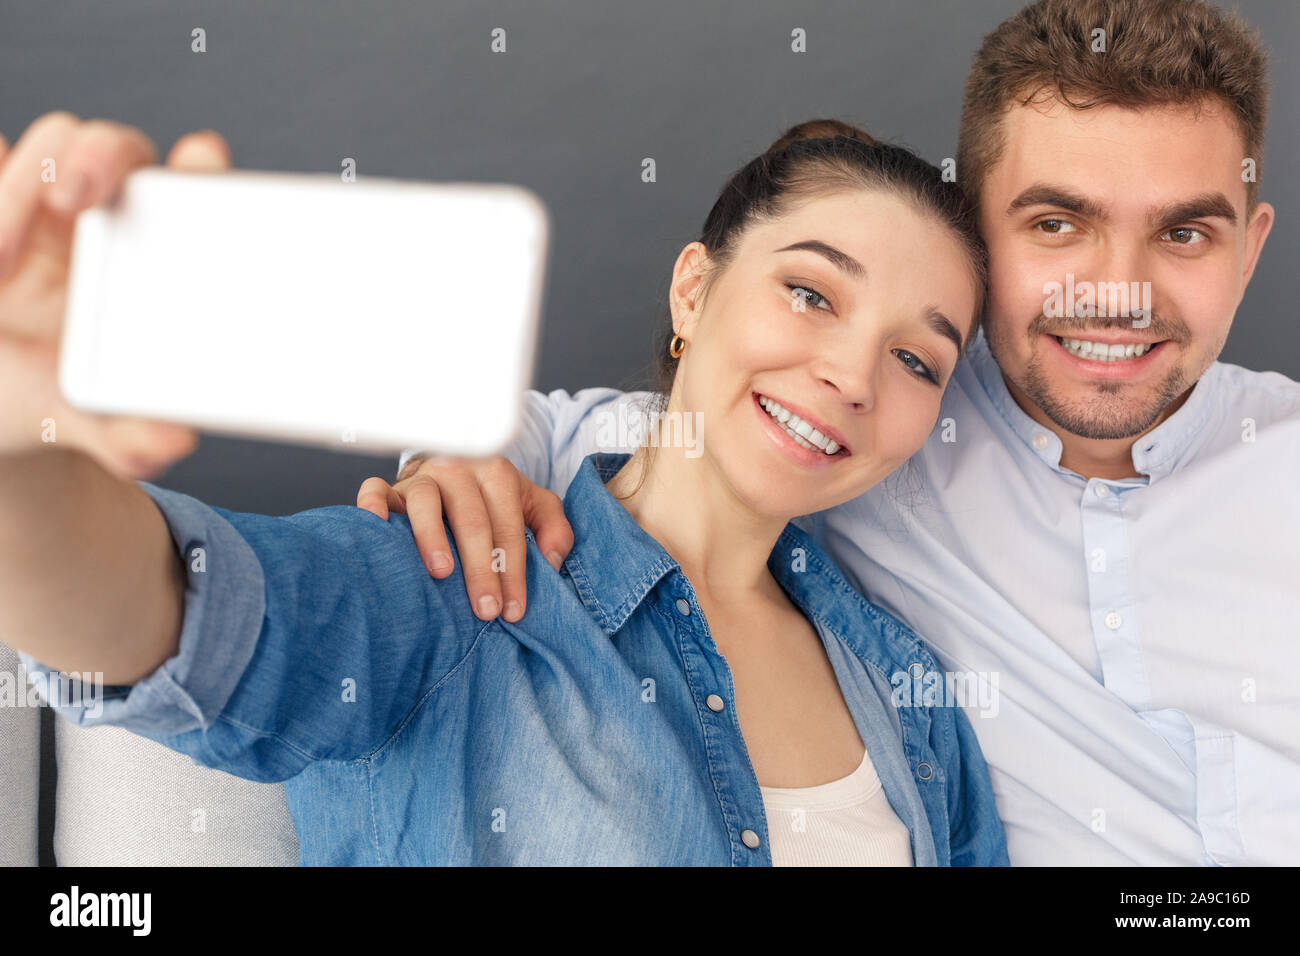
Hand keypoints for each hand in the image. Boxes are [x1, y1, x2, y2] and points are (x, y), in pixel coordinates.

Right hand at [0, 111, 231, 478]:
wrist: (4, 402)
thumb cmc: (73, 397)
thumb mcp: (103, 425)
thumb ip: (138, 437)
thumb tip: (174, 442)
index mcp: (162, 249)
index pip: (195, 181)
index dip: (203, 164)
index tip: (200, 162)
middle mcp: (110, 213)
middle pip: (116, 148)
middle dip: (99, 155)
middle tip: (75, 199)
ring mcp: (45, 203)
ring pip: (45, 150)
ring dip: (18, 190)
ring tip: (0, 263)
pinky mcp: (0, 206)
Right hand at [356, 455, 574, 621]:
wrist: (452, 467)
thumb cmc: (493, 497)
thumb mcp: (533, 504)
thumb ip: (554, 528)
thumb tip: (552, 562)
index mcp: (497, 474)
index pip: (508, 526)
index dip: (514, 570)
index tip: (512, 610)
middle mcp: (459, 471)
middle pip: (471, 519)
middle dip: (481, 568)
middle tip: (485, 609)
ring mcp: (422, 477)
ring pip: (425, 502)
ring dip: (432, 537)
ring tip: (442, 573)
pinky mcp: (390, 485)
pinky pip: (375, 490)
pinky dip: (373, 507)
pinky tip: (379, 531)